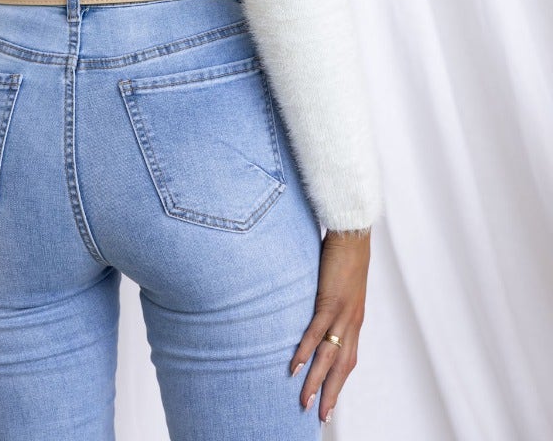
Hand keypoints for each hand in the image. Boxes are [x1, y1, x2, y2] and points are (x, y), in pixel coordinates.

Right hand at [289, 228, 371, 424]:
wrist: (353, 233)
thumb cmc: (345, 256)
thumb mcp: (341, 286)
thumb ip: (332, 302)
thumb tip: (318, 312)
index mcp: (355, 320)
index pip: (348, 360)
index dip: (339, 383)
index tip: (330, 404)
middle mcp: (352, 322)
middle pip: (341, 366)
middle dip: (331, 393)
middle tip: (320, 418)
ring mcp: (342, 313)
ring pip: (329, 355)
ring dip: (317, 380)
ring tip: (304, 401)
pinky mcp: (331, 300)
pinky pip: (317, 331)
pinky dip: (306, 350)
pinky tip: (296, 365)